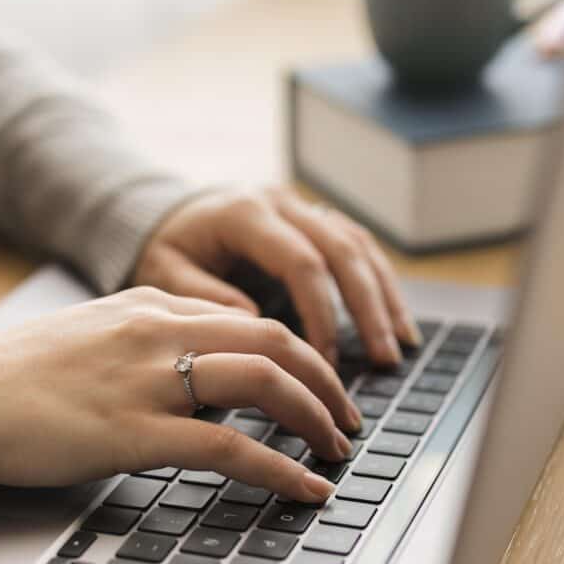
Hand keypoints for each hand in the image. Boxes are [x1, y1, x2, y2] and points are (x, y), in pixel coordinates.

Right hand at [0, 287, 363, 501]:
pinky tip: (304, 486)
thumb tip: (197, 387)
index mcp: (145, 307)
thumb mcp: (87, 340)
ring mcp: (145, 380)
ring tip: (337, 447)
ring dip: (315, 416)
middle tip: (348, 415)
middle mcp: (155, 333)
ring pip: (264, 383)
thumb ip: (144, 350)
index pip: (245, 319)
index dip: (296, 352)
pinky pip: (229, 448)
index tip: (318, 381)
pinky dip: (280, 467)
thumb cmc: (6, 377)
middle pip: (273, 341)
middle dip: (326, 379)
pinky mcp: (131, 433)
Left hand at [133, 186, 420, 367]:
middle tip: (383, 359)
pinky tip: (395, 320)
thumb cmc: (164, 249)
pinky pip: (357, 246)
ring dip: (384, 297)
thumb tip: (255, 327)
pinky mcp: (313, 219)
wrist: (166, 214)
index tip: (324, 361)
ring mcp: (301, 206)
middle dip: (367, 308)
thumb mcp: (163, 273)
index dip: (320, 314)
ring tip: (400, 346)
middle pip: (342, 251)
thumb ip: (204, 298)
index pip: (300, 262)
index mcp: (245, 213)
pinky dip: (379, 283)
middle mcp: (281, 202)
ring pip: (358, 246)